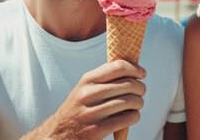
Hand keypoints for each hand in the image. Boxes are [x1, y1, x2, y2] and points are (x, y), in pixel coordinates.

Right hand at [22, 59, 145, 139]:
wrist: (58, 134)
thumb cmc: (78, 108)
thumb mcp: (85, 88)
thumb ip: (105, 78)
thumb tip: (133, 69)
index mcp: (87, 80)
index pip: (118, 66)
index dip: (135, 69)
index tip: (142, 74)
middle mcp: (88, 94)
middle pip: (128, 84)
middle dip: (140, 88)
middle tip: (141, 93)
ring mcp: (91, 113)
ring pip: (130, 101)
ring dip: (139, 103)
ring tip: (137, 105)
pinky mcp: (96, 130)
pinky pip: (126, 118)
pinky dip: (134, 117)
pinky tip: (132, 116)